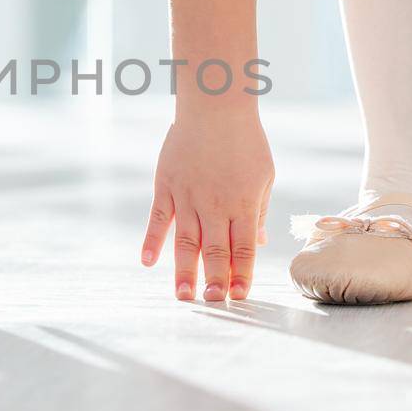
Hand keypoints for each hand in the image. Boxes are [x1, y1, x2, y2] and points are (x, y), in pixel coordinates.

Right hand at [143, 106, 273, 300]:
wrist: (215, 105)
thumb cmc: (245, 140)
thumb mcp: (263, 176)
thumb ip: (258, 212)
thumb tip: (259, 243)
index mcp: (242, 204)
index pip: (243, 249)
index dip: (241, 275)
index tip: (239, 298)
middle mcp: (214, 205)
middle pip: (215, 251)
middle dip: (215, 281)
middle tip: (213, 305)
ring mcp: (187, 196)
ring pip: (185, 242)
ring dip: (183, 272)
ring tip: (183, 297)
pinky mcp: (166, 186)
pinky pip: (157, 218)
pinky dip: (151, 241)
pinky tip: (148, 262)